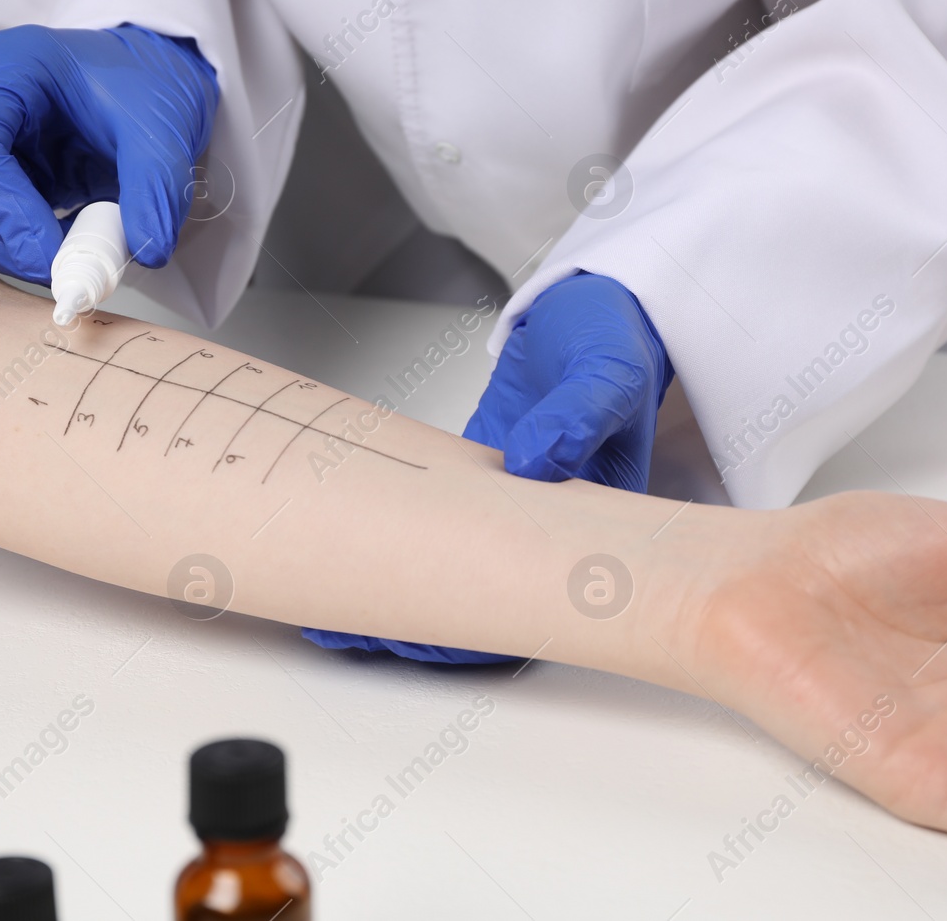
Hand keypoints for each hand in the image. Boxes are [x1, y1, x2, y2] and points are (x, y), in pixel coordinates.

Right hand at [0, 23, 218, 285]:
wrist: (153, 79)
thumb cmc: (147, 83)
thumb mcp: (163, 130)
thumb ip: (156, 188)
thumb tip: (146, 250)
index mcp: (9, 68)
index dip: (3, 208)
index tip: (50, 252)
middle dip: (2, 239)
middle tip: (60, 270)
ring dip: (6, 249)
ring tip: (70, 256)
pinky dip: (15, 246)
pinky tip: (60, 247)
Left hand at [303, 274, 670, 663]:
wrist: (593, 310)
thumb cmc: (613, 343)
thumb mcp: (607, 374)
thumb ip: (575, 415)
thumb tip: (535, 458)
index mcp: (596, 520)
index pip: (536, 599)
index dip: (480, 631)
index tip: (423, 636)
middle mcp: (548, 523)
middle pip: (484, 596)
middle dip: (421, 623)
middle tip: (351, 628)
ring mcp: (507, 501)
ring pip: (453, 565)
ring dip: (401, 588)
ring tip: (333, 610)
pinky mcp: (477, 474)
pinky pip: (437, 517)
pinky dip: (398, 536)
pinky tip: (352, 547)